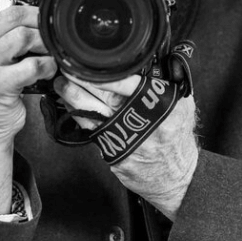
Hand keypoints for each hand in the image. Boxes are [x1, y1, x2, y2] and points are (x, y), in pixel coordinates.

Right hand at [0, 0, 55, 145]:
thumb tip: (43, 4)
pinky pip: (31, 66)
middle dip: (41, 21)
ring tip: (49, 54)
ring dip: (45, 45)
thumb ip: (7, 26)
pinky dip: (47, 67)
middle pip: (15, 12)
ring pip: (23, 36)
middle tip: (51, 33)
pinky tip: (47, 71)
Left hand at [55, 75, 198, 218]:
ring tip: (61, 84)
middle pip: (101, 95)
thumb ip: (162, 84)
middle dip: (78, 81)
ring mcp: (124, 139)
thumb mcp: (180, 105)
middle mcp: (141, 121)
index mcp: (160, 104)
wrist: (176, 176)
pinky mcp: (111, 153)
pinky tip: (69, 105)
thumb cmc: (176, 136)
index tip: (84, 64)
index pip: (125, 83)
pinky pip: (88, 130)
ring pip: (88, 112)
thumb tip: (141, 64)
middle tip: (65, 70)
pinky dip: (77, 115)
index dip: (101, 73)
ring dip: (70, 97)